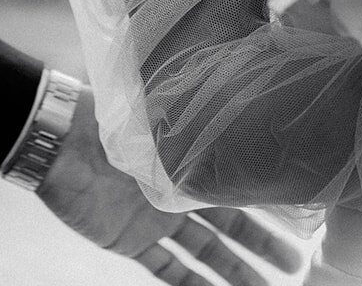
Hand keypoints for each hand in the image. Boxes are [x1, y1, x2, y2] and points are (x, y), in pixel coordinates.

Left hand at [36, 88, 303, 280]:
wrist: (63, 143)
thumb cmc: (114, 120)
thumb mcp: (160, 114)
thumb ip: (194, 118)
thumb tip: (240, 95)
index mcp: (191, 160)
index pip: (237, 186)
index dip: (267, 203)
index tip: (298, 217)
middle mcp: (181, 192)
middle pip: (230, 226)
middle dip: (261, 247)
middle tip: (295, 268)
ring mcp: (158, 220)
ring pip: (205, 253)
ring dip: (232, 273)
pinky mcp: (132, 242)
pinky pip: (167, 270)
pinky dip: (190, 285)